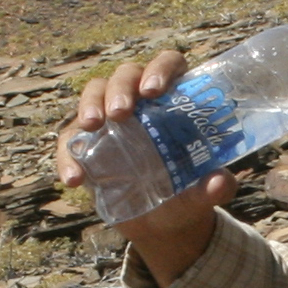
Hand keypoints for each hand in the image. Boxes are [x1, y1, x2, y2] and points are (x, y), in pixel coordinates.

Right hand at [58, 49, 235, 285]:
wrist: (163, 223)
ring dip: (90, 103)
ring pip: (95, 91)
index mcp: (174, 99)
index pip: (168, 64)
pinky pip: (70, 138)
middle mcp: (140, 100)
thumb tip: (220, 182)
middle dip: (121, 88)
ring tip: (93, 126)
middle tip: (121, 113)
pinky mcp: (86, 142)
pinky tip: (74, 178)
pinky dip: (67, 155)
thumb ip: (216, 187)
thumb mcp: (204, 192)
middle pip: (127, 74)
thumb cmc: (188, 193)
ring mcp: (110, 117)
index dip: (160, 69)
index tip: (154, 91)